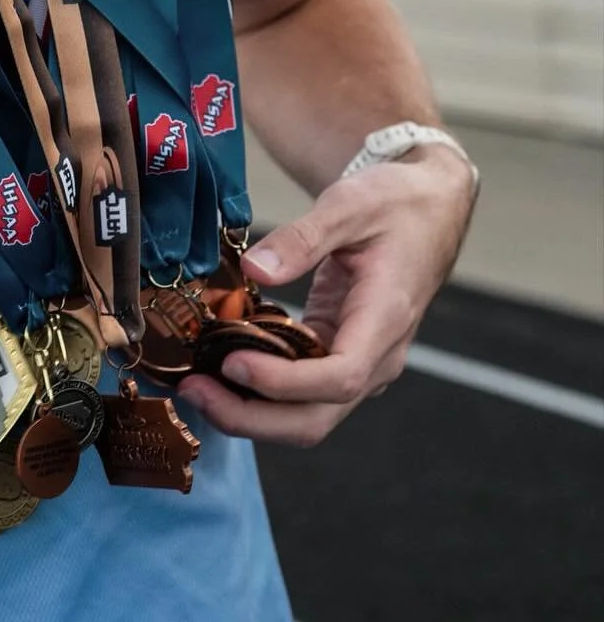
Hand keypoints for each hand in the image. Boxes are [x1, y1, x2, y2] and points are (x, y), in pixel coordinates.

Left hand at [177, 146, 476, 446]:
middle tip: (193, 390)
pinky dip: (259, 388)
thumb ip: (303, 238)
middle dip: (252, 417)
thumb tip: (255, 269)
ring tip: (195, 384)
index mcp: (385, 320)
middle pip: (317, 417)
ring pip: (306, 413)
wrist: (428, 209)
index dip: (283, 382)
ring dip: (250, 410)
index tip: (231, 362)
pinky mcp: (338, 353)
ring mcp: (359, 361)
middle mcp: (376, 356)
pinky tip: (218, 365)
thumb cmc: (397, 205)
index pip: (339, 377)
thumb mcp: (349, 206)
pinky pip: (299, 388)